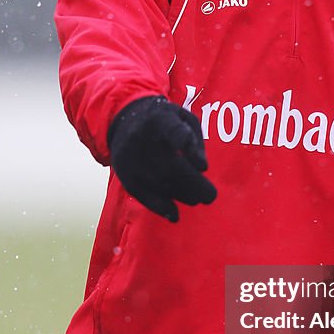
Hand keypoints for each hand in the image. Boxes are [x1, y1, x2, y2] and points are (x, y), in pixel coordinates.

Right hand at [108, 96, 216, 220]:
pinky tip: (174, 215)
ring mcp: (130, 157)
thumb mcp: (183, 119)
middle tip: (210, 195)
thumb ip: (194, 140)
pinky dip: (159, 207)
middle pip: (168, 165)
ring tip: (196, 199)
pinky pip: (142, 194)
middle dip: (193, 184)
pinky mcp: (124, 173)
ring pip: (158, 183)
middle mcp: (141, 138)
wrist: (124, 121)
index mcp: (159, 119)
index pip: (174, 131)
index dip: (190, 149)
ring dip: (181, 196)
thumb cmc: (165, 122)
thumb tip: (201, 168)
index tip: (203, 166)